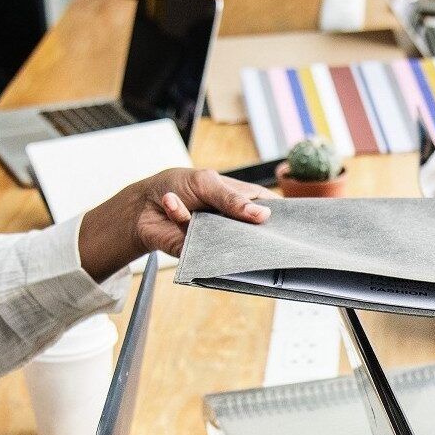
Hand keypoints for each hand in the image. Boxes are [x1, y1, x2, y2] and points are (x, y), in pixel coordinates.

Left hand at [78, 168, 273, 280]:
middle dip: (256, 231)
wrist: (143, 205)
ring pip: (231, 243)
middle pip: (255, 231)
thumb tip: (263, 215)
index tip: (291, 222)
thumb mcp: (206, 182)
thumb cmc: (177, 186)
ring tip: (200, 211)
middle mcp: (232, 221)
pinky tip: (170, 201)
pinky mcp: (199, 251)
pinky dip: (181, 216)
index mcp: (240, 200)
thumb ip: (233, 198)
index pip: (268, 207)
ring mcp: (217, 238)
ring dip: (216, 227)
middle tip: (254, 223)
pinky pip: (198, 243)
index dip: (280, 214)